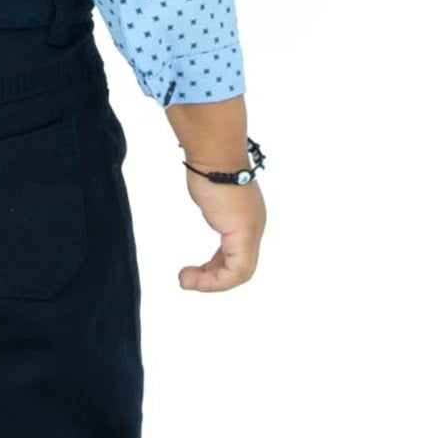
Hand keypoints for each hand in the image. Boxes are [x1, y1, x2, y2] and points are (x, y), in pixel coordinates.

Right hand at [178, 170, 265, 291]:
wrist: (214, 154)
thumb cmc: (209, 166)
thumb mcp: (212, 195)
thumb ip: (215, 209)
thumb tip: (211, 209)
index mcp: (247, 220)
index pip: (237, 257)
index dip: (215, 270)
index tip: (193, 271)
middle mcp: (253, 227)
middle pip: (239, 269)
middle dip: (211, 279)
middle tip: (186, 280)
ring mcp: (251, 231)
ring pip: (239, 273)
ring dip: (210, 283)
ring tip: (185, 280)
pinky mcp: (244, 233)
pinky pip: (236, 270)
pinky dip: (214, 279)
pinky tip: (192, 275)